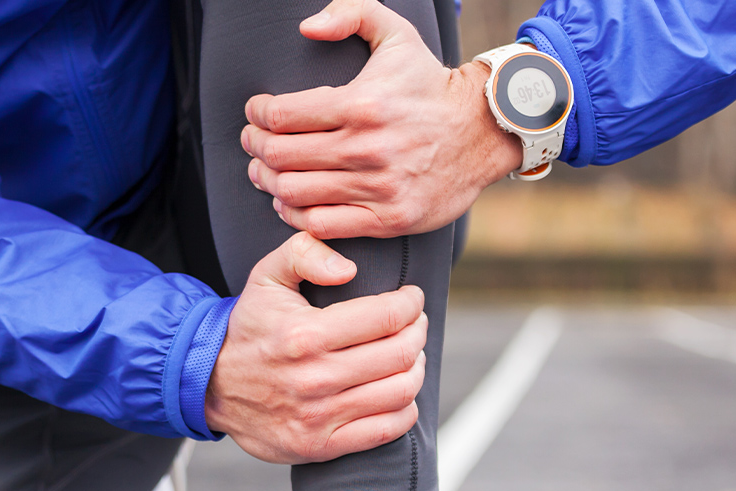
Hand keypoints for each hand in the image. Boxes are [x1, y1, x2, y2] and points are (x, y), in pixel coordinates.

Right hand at [206, 233, 426, 464]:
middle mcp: (314, 378)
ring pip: (399, 391)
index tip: (411, 298)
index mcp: (304, 334)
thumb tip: (349, 268)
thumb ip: (304, 252)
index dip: (410, 303)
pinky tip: (398, 392)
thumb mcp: (265, 277)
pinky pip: (386, 430)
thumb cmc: (249, 328)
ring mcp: (318, 416)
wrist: (208, 385)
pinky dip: (405, 408)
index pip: (386, 316)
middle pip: (400, 353)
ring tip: (410, 355)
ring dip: (416, 368)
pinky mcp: (320, 445)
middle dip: (417, 332)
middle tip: (414, 324)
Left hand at [241, 0, 521, 239]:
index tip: (256, 111)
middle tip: (252, 142)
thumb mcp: (397, 35)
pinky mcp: (388, 219)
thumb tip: (307, 28)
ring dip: (268, 182)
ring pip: (294, 192)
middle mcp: (366, 149)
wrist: (483, 131)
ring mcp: (377, 188)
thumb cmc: (431, 84)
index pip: (282, 115)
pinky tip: (289, 202)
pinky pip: (321, 225)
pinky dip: (294, 215)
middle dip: (255, 147)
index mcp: (362, 104)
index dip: (258, 113)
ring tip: (264, 172)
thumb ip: (352, 13)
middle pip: (281, 156)